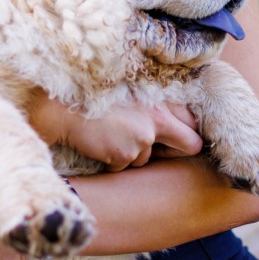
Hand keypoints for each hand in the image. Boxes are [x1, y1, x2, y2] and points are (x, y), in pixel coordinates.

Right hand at [54, 100, 202, 170]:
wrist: (64, 107)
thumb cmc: (96, 97)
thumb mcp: (132, 92)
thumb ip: (154, 107)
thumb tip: (172, 127)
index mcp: (161, 101)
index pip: (194, 122)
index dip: (187, 133)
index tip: (176, 139)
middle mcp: (157, 119)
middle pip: (189, 144)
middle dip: (173, 151)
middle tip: (152, 147)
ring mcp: (143, 138)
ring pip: (147, 159)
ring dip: (131, 154)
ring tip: (110, 134)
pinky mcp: (125, 153)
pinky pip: (124, 166)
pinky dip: (112, 161)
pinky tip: (100, 143)